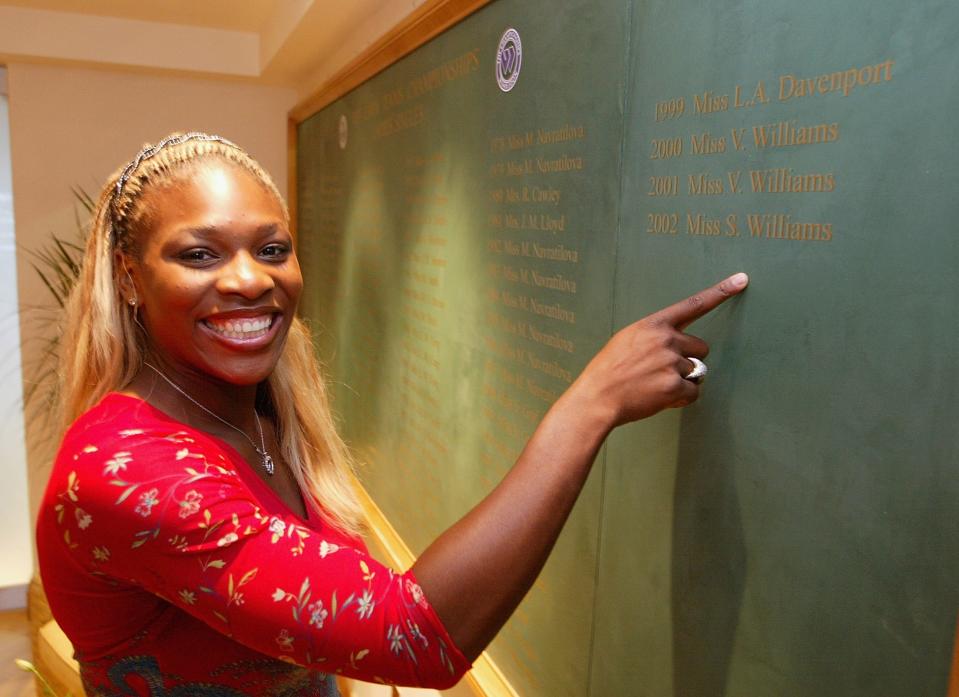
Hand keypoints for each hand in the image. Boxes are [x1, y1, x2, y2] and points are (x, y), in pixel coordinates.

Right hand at [573, 272, 747, 427]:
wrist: (597, 397)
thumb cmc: (609, 370)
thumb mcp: (628, 339)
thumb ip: (655, 336)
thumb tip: (677, 345)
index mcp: (654, 324)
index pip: (693, 305)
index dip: (720, 292)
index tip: (742, 280)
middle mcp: (666, 340)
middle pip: (701, 347)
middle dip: (689, 360)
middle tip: (663, 370)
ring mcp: (671, 363)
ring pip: (697, 372)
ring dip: (682, 381)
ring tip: (654, 385)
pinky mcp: (674, 386)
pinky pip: (693, 393)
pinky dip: (680, 398)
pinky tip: (659, 397)